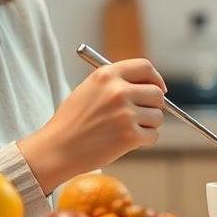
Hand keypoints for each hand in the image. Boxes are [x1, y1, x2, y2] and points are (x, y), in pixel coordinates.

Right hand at [19, 59, 166, 191]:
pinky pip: (153, 135)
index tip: (159, 88)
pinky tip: (126, 142)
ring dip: (148, 125)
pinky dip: (144, 140)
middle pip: (157, 93)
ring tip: (126, 130)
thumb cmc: (72, 121)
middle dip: (153, 106)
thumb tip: (150, 86)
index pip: (145, 67)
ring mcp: (125, 114)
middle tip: (142, 115)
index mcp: (106, 75)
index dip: (156, 79)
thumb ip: (116, 83)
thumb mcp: (89, 89)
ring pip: (157, 116)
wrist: (57, 149)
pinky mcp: (130, 136)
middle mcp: (118, 91)